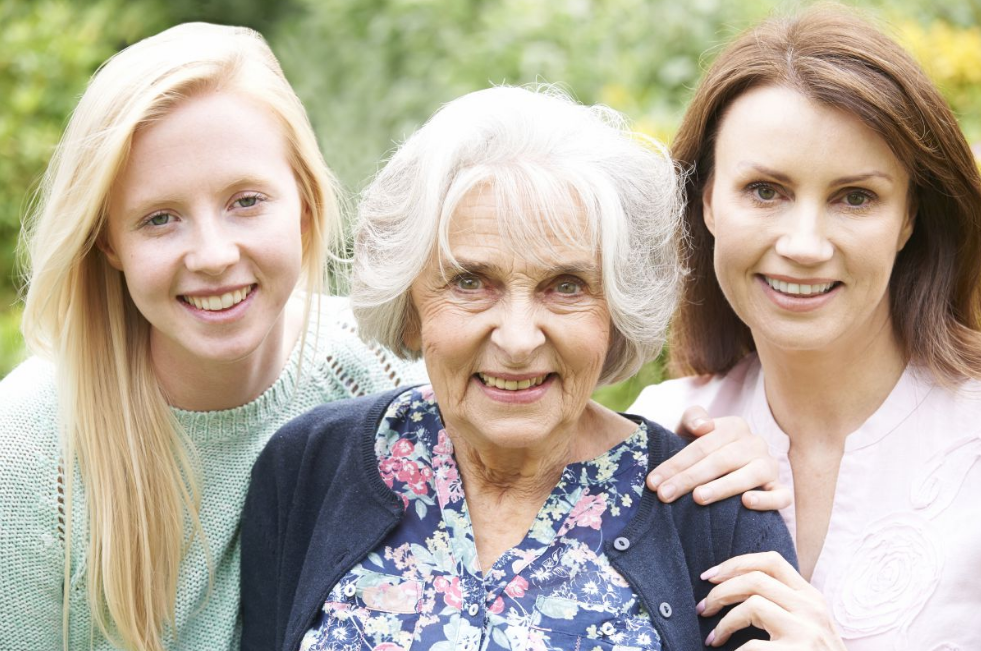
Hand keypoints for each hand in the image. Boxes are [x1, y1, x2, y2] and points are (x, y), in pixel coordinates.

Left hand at [646, 406, 790, 509]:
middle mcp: (755, 443)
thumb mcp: (689, 430)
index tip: (653, 482)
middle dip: (689, 478)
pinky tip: (746, 502)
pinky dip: (766, 500)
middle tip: (665, 495)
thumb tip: (703, 426)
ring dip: (723, 487)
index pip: (702, 445)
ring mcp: (770, 466)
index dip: (676, 463)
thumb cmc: (702, 451)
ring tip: (698, 497)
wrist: (724, 470)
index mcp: (734, 426)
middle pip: (720, 460)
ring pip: (750, 476)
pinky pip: (780, 496)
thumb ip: (692, 418)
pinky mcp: (780, 489)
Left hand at [698, 552, 845, 649]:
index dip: (735, 563)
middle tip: (703, 608)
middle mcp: (812, 609)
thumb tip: (733, 584)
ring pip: (752, 606)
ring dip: (723, 624)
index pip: (770, 561)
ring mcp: (807, 631)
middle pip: (754, 579)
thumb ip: (782, 602)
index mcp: (811, 597)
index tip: (710, 576)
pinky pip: (752, 646)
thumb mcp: (807, 623)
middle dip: (719, 592)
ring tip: (714, 639)